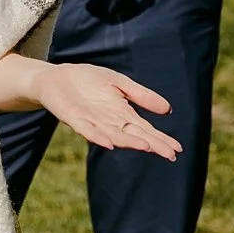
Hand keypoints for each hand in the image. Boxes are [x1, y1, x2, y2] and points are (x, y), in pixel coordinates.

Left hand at [29, 62, 181, 159]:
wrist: (56, 77)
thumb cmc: (88, 81)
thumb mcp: (119, 83)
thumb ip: (141, 96)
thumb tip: (168, 110)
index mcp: (122, 114)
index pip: (145, 130)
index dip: (161, 139)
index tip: (177, 149)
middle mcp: (109, 122)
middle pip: (134, 136)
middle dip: (152, 144)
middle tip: (169, 155)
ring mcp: (91, 122)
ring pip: (113, 135)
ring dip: (129, 142)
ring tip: (147, 147)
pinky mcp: (73, 118)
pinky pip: (86, 129)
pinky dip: (97, 137)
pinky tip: (108, 143)